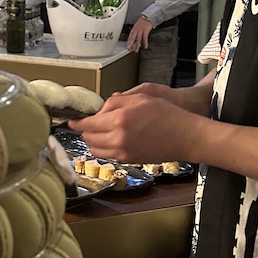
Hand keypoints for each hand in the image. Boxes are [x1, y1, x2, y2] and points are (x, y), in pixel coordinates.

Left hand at [70, 90, 198, 163]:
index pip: (87, 125)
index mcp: (119, 120)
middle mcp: (118, 139)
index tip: (72, 120)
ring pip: (95, 149)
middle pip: (88, 138)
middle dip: (86, 130)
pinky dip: (104, 148)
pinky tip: (111, 139)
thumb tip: (100, 110)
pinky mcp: (129, 160)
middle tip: (89, 123)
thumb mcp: (140, 97)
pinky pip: (107, 155)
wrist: (185, 136)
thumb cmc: (166, 113)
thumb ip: (116, 102)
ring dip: (93, 141)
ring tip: (100, 131)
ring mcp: (123, 152)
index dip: (77, 122)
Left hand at [126, 16, 152, 50]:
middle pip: (132, 37)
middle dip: (130, 43)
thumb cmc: (143, 21)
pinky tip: (145, 46)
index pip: (130, 36)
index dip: (128, 41)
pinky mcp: (146, 31)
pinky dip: (145, 42)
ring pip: (138, 39)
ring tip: (136, 50)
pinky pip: (145, 38)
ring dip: (137, 45)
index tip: (127, 46)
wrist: (148, 17)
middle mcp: (136, 30)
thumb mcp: (138, 26)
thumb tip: (136, 39)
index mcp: (134, 28)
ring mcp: (141, 30)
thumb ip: (136, 32)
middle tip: (128, 48)